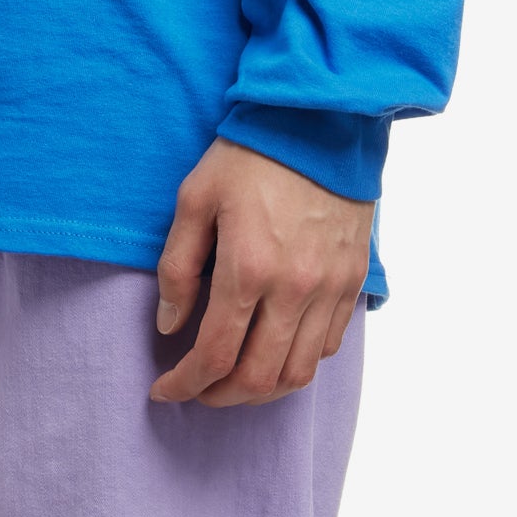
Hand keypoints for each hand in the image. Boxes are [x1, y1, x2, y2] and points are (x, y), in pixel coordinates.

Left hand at [150, 137, 372, 406]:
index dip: (184, 384)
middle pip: (258, 378)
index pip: (213, 355)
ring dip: (260, 390)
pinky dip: (297, 364)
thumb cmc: (249, 154)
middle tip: (195, 391)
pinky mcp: (353, 280)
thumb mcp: (194, 198)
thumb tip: (169, 325)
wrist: (318, 120)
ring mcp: (330, 288)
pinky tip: (273, 351)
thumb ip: (177, 267)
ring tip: (232, 381)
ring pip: (298, 373)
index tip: (163, 389)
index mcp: (248, 268)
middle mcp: (294, 289)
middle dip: (219, 396)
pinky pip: (327, 346)